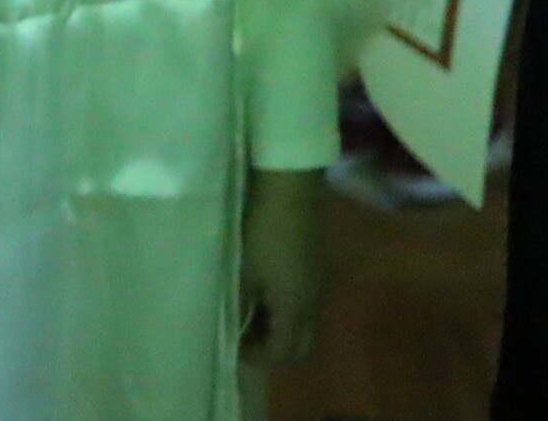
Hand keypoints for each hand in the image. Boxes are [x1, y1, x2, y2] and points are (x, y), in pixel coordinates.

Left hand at [240, 168, 324, 366]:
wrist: (288, 188)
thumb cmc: (260, 232)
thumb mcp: (241, 271)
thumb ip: (237, 306)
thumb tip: (230, 333)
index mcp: (296, 310)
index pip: (282, 353)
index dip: (256, 358)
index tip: (230, 350)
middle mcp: (313, 303)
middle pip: (299, 343)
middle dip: (272, 348)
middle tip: (241, 337)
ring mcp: (317, 283)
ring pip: (303, 322)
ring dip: (278, 326)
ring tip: (246, 313)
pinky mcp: (315, 265)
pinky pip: (304, 301)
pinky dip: (285, 307)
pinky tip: (262, 290)